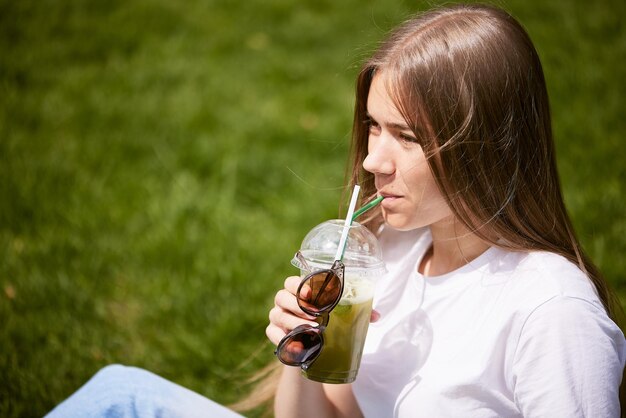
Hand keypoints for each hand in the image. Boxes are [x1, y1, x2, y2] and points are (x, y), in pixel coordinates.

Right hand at [266, 276, 381, 345]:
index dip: (300, 285)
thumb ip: (357, 312)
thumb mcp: (340, 316)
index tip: (312, 292)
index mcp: (299, 291)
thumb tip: (377, 315)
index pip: (293, 281)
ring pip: (278, 315)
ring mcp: (277, 317)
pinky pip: (273, 333)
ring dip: (294, 322)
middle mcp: (284, 301)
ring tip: (311, 330)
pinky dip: (283, 338)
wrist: (311, 348)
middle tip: (316, 315)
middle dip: (298, 305)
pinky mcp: (273, 333)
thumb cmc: (326, 323)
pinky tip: (296, 344)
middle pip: (282, 296)